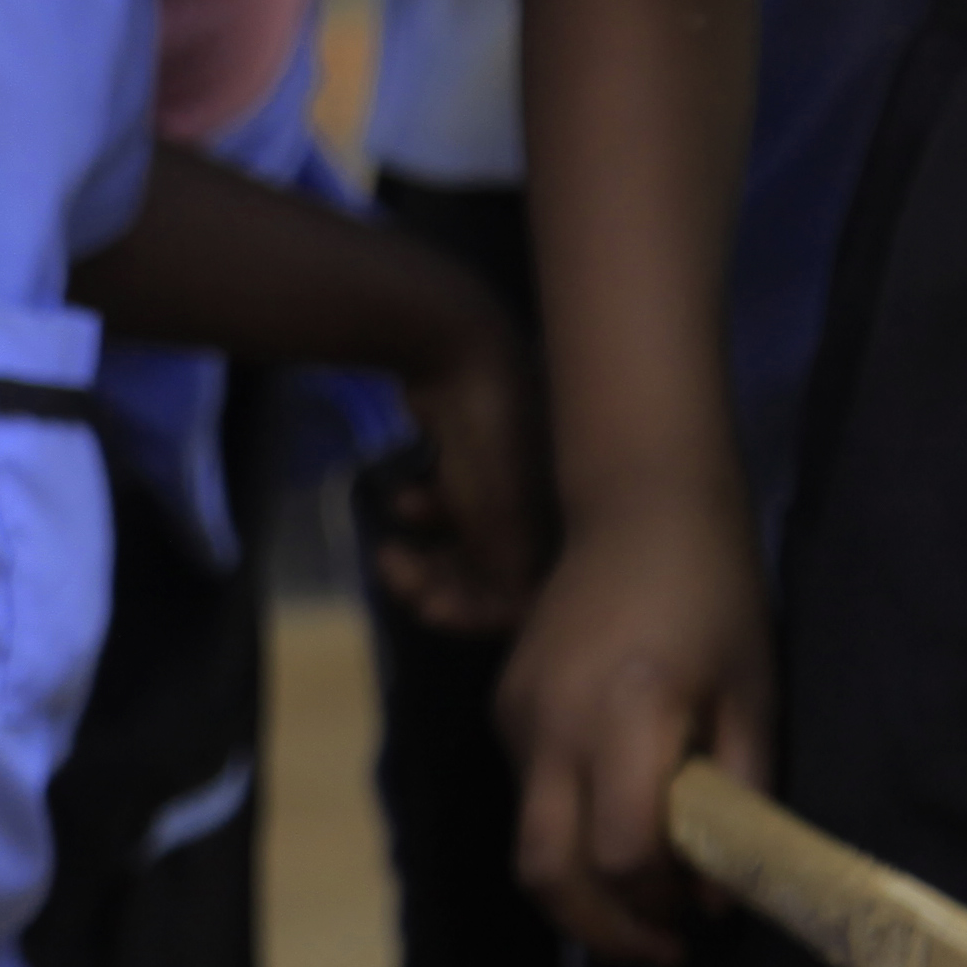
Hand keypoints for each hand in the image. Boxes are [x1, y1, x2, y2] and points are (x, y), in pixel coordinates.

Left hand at [366, 311, 544, 637]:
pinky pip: (454, 503)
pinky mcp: (479, 452)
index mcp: (578, 523)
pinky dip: (427, 510)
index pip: (537, 595)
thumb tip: (515, 620)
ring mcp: (518, 476)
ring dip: (427, 557)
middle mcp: (557, 505)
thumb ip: (513, 587)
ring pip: (469, 541)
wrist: (452, 347)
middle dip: (447, 587)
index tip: (437, 613)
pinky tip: (406, 501)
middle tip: (407, 589)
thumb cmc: (491, 445)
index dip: (485, 613)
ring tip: (389, 557)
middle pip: (499, 572)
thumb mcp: (504, 530)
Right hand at [495, 474, 770, 964]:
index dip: (659, 900)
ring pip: (528, 843)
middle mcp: (554, 723)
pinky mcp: (502, 707)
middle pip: (548, 871)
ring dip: (582, 889)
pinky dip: (568, 833)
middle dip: (601, 931)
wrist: (638, 509)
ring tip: (644, 902)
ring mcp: (517, 715)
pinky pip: (528, 796)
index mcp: (630, 714)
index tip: (701, 914)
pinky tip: (617, 823)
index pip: (620, 851)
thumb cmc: (716, 597)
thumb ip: (740, 795)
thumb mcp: (754, 695)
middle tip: (660, 950)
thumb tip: (715, 894)